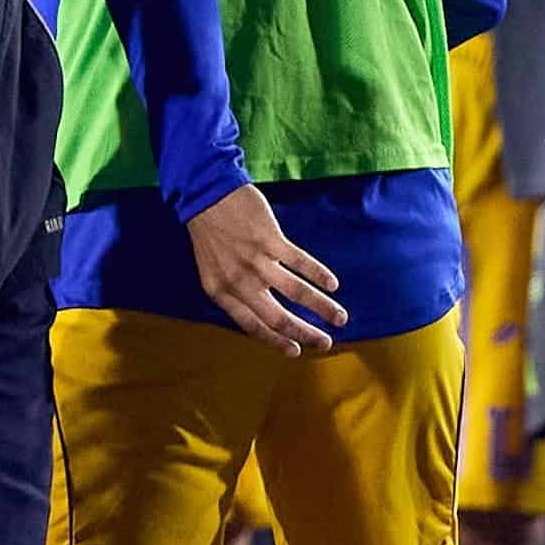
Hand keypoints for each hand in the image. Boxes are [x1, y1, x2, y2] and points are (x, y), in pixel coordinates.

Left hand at [188, 185, 344, 355]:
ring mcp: (256, 261)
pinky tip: (333, 285)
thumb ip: (233, 291)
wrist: (205, 193)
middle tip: (325, 343)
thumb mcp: (212, 269)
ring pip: (297, 293)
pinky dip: (320, 275)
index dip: (276, 341)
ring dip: (322, 308)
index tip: (295, 351)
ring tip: (340, 318)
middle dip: (305, 334)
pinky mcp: (271, 240)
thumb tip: (259, 311)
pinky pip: (301, 263)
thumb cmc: (209, 232)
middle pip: (278, 318)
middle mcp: (239, 282)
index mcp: (221, 292)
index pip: (253, 326)